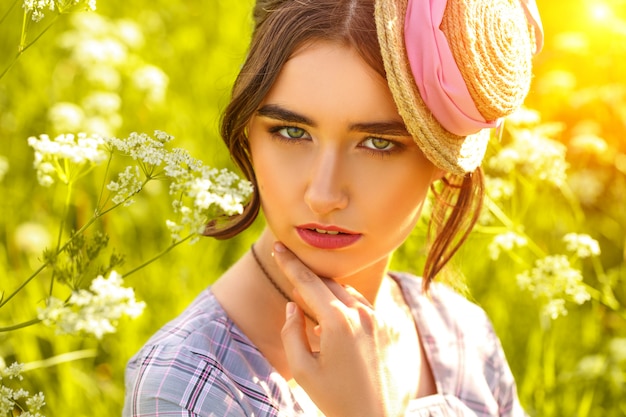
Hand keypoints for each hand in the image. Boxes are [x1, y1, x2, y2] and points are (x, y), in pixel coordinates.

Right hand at [273, 242, 406, 416]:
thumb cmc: (334, 398)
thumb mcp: (302, 369)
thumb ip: (292, 331)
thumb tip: (293, 304)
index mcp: (337, 322)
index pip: (308, 282)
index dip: (290, 264)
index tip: (278, 247)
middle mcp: (361, 314)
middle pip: (327, 282)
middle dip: (307, 275)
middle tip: (289, 267)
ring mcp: (378, 319)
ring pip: (346, 292)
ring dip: (326, 291)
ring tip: (309, 301)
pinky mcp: (389, 327)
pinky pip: (362, 306)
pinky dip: (344, 304)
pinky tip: (333, 319)